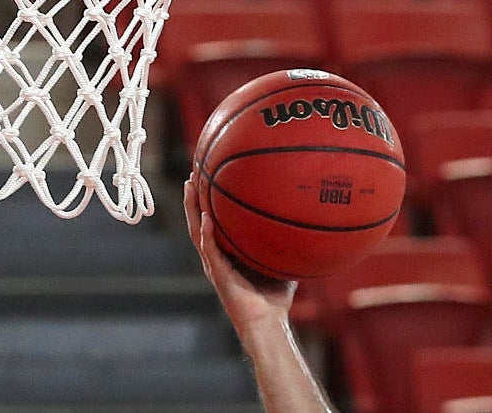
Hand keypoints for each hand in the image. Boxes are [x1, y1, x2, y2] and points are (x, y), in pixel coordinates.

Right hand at [184, 171, 296, 332]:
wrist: (267, 321)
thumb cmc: (274, 297)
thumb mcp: (279, 262)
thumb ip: (282, 243)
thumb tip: (302, 221)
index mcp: (225, 252)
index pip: (211, 220)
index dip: (206, 198)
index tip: (206, 174)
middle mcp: (215, 255)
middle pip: (197, 219)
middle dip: (193, 196)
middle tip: (193, 170)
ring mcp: (213, 264)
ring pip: (196, 230)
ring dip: (192, 208)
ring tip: (190, 186)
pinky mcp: (217, 274)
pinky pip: (209, 249)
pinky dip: (206, 233)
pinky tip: (206, 217)